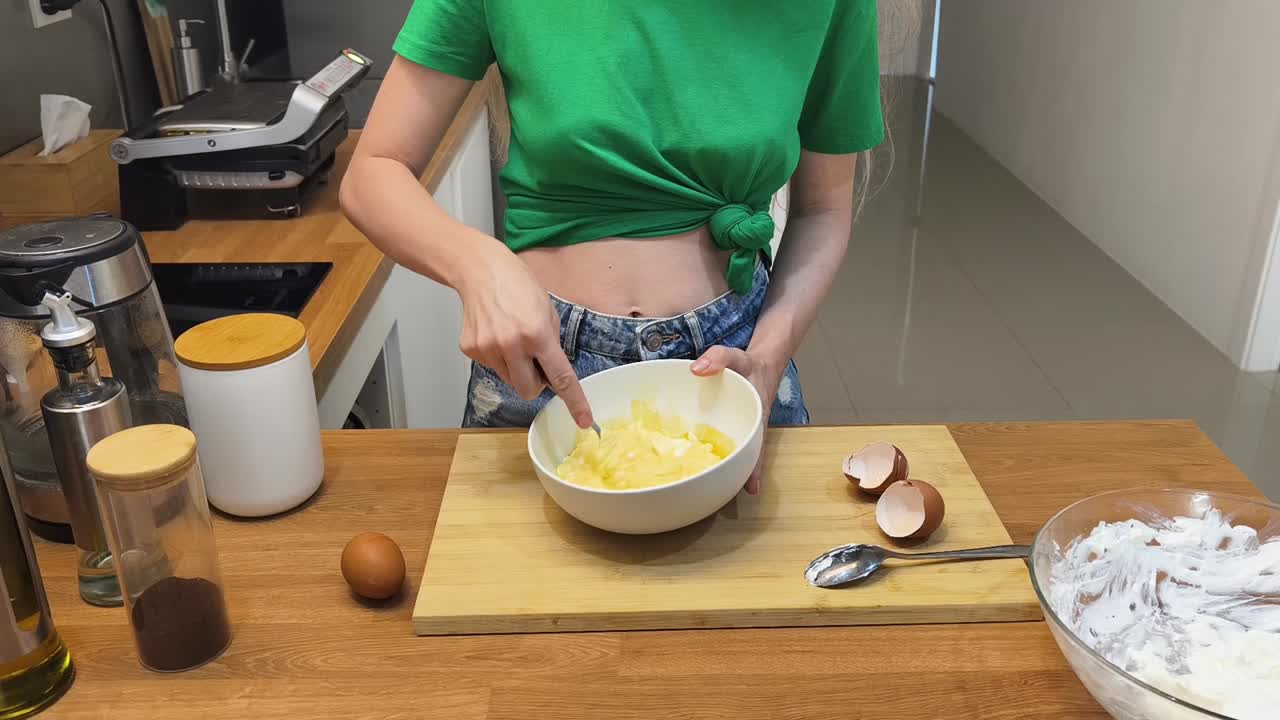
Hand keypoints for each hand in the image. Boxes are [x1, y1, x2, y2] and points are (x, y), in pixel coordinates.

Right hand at [456, 249, 593, 427]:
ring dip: (516, 369)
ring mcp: (488, 349)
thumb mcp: (548, 311)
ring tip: (512, 339)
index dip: (574, 401)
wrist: (480, 270)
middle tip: (535, 361)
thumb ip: (552, 344)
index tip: (583, 420)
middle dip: (536, 383)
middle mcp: (512, 345)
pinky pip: (492, 368)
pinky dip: (498, 358)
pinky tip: (496, 334)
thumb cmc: (518, 285)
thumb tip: (553, 373)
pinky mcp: (471, 350)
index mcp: (537, 334)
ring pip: (510, 380)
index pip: (560, 377)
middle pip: (529, 391)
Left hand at [690, 346, 784, 494]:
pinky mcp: (730, 429)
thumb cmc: (749, 364)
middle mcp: (749, 429)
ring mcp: (740, 431)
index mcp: (756, 417)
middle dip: (736, 477)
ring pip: (734, 454)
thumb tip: (696, 369)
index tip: (751, 488)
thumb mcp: (736, 356)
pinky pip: (721, 444)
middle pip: (745, 458)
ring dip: (724, 470)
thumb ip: (718, 358)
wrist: (761, 364)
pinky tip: (696, 467)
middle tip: (720, 498)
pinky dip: (711, 454)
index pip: (755, 446)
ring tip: (705, 492)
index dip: (754, 468)